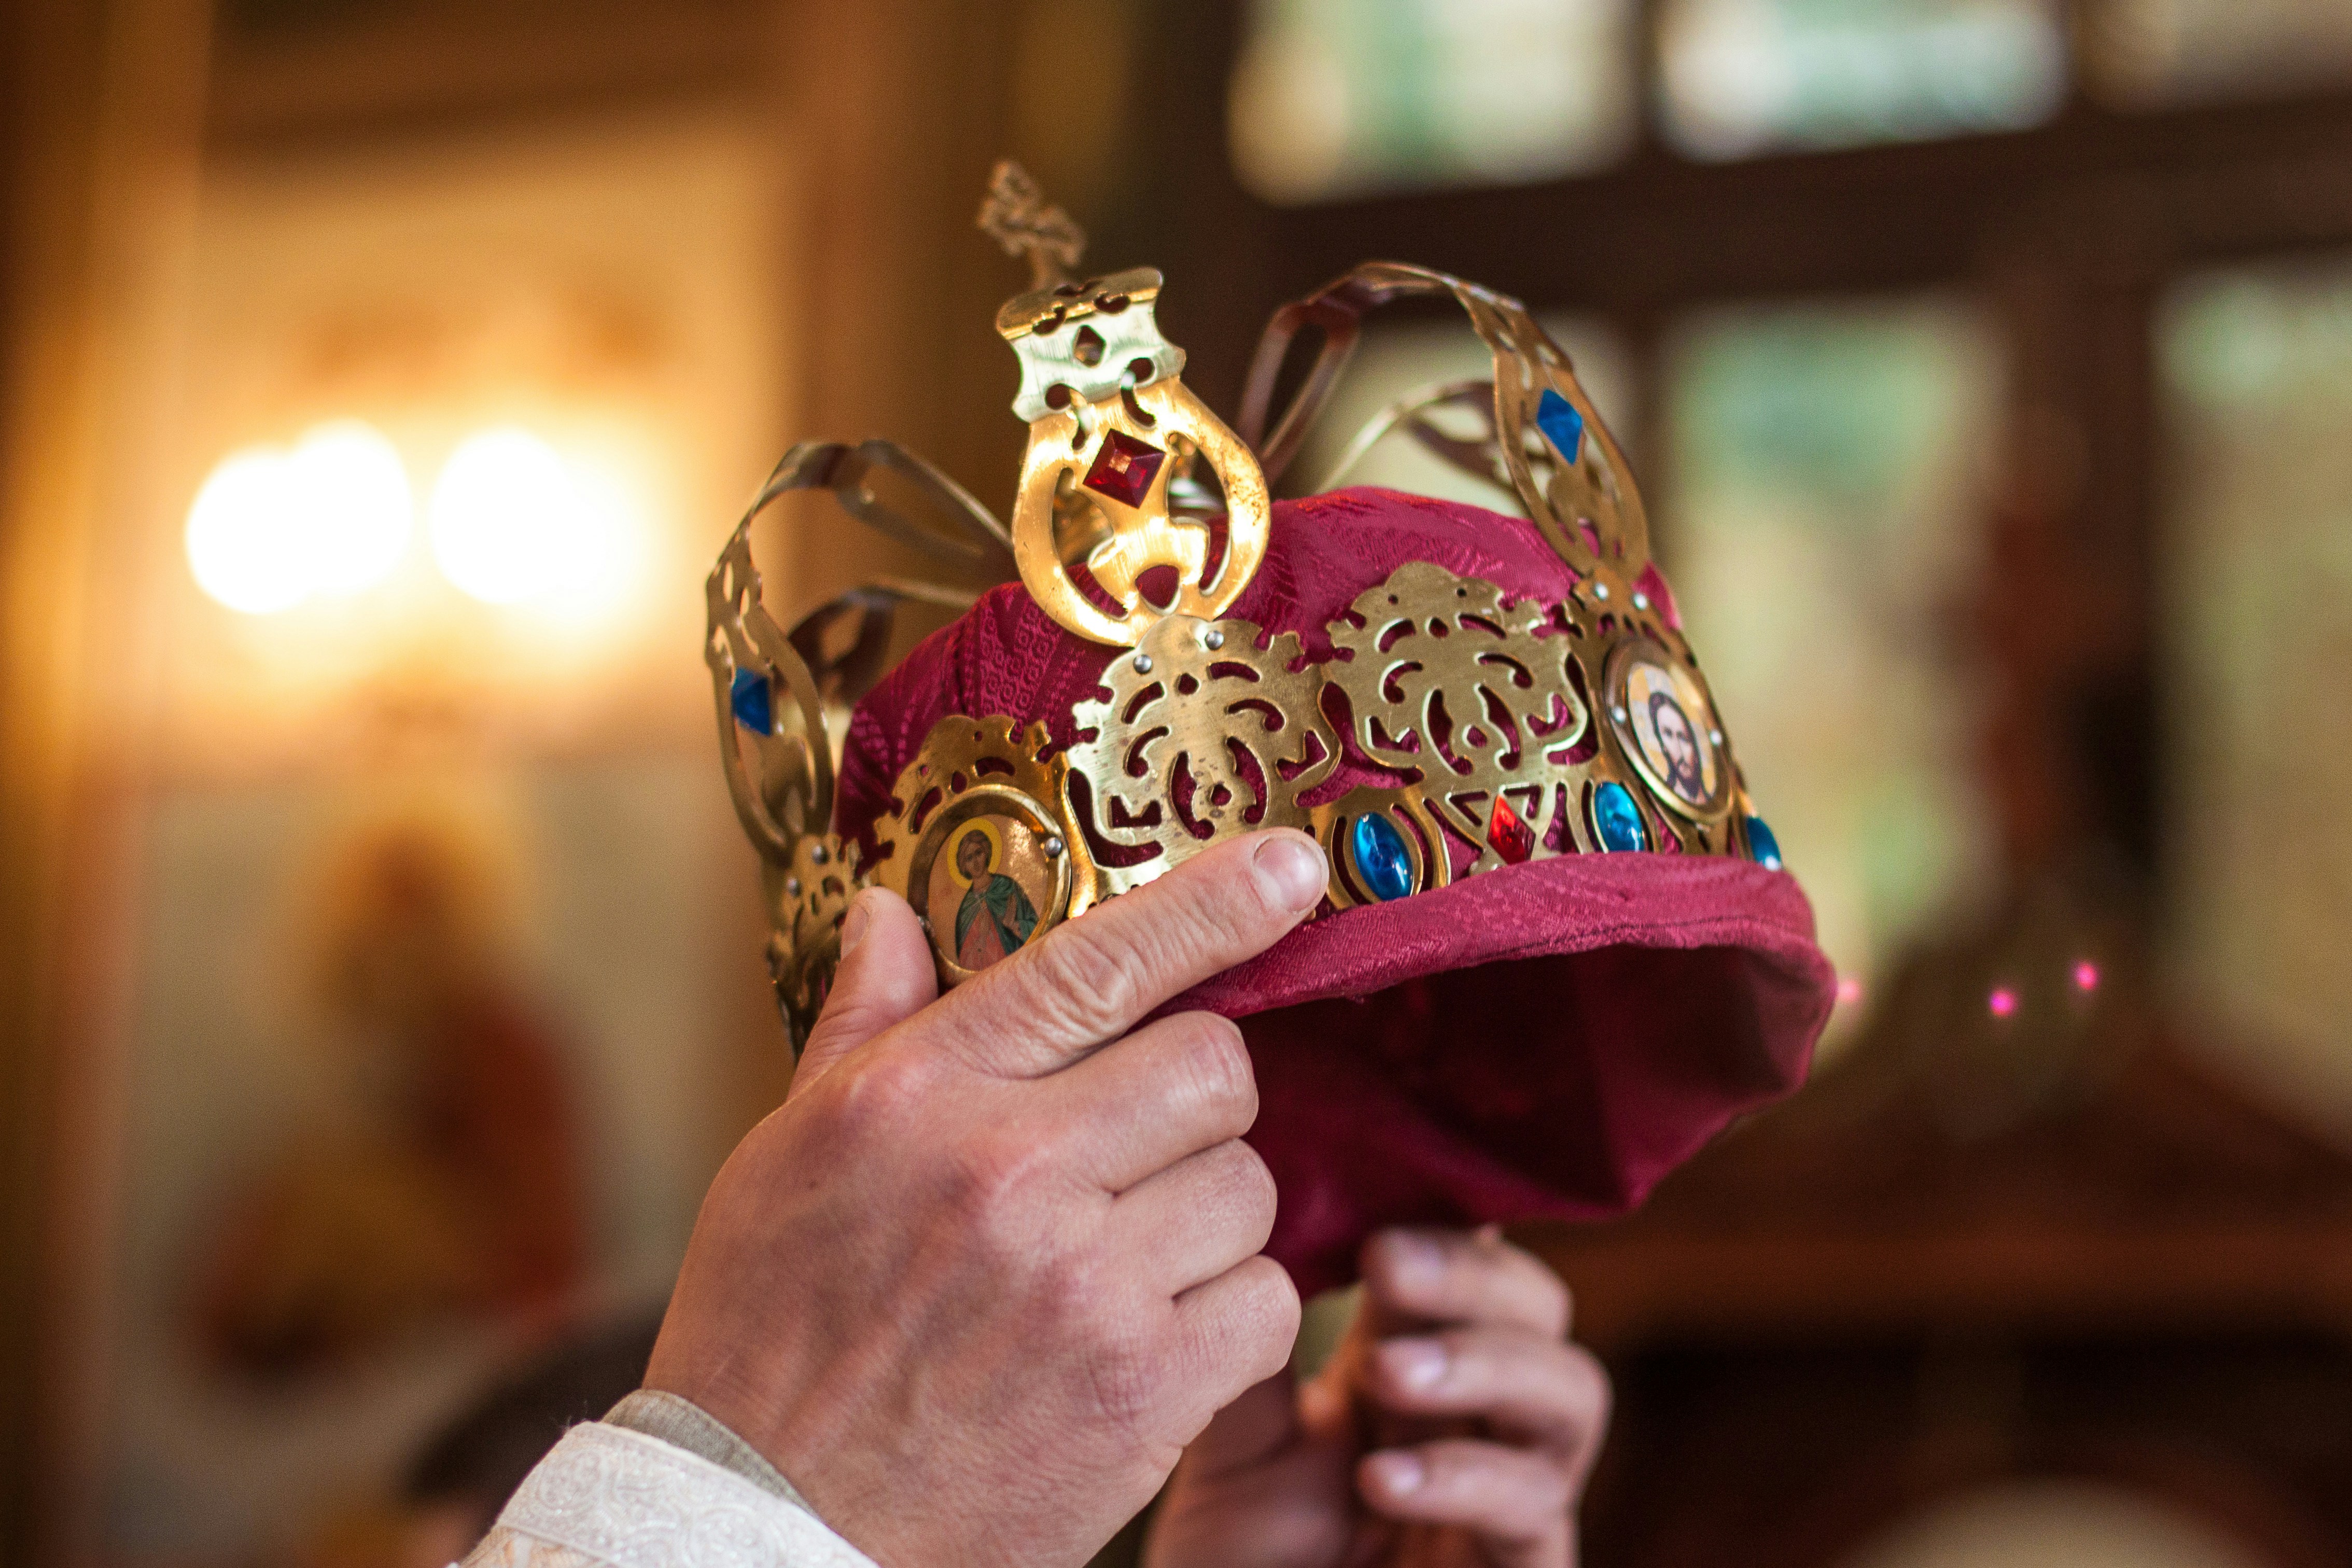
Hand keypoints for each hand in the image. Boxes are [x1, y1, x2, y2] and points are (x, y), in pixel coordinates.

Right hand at [644, 830, 1327, 1567]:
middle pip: (1213, 1066)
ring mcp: (1083, 1282)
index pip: (1099, 962)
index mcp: (918, 1094)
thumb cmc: (771, 1332)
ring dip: (1210, 1215)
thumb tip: (894, 908)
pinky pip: (1266, 1302)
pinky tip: (1154, 1337)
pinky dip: (1230, 1317)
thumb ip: (863, 1024)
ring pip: (1249, 1184)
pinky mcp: (1144, 1390)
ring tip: (1125, 1260)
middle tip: (1143, 1149)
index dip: (1215, 901)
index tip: (1295, 865)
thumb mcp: (785, 1155)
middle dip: (1198, 1101)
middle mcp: (1008, 1169)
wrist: (765, 1524)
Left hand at [1145, 1227, 1608, 1567]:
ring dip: (1483, 1364)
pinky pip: (1533, 1505)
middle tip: (1383, 1258)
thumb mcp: (1235, 1436)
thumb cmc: (1243, 1555)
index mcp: (1415, 1355)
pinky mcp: (1526, 1565)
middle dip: (1469, 1273)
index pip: (1469, 1253)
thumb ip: (1254, 1341)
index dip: (1442, 1210)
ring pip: (1571, 1392)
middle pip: (1538, 1304)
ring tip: (1383, 1371)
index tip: (1376, 1182)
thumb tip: (1254, 1220)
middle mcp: (1479, 1412)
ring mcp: (1513, 1490)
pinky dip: (1464, 1479)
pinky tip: (1385, 1478)